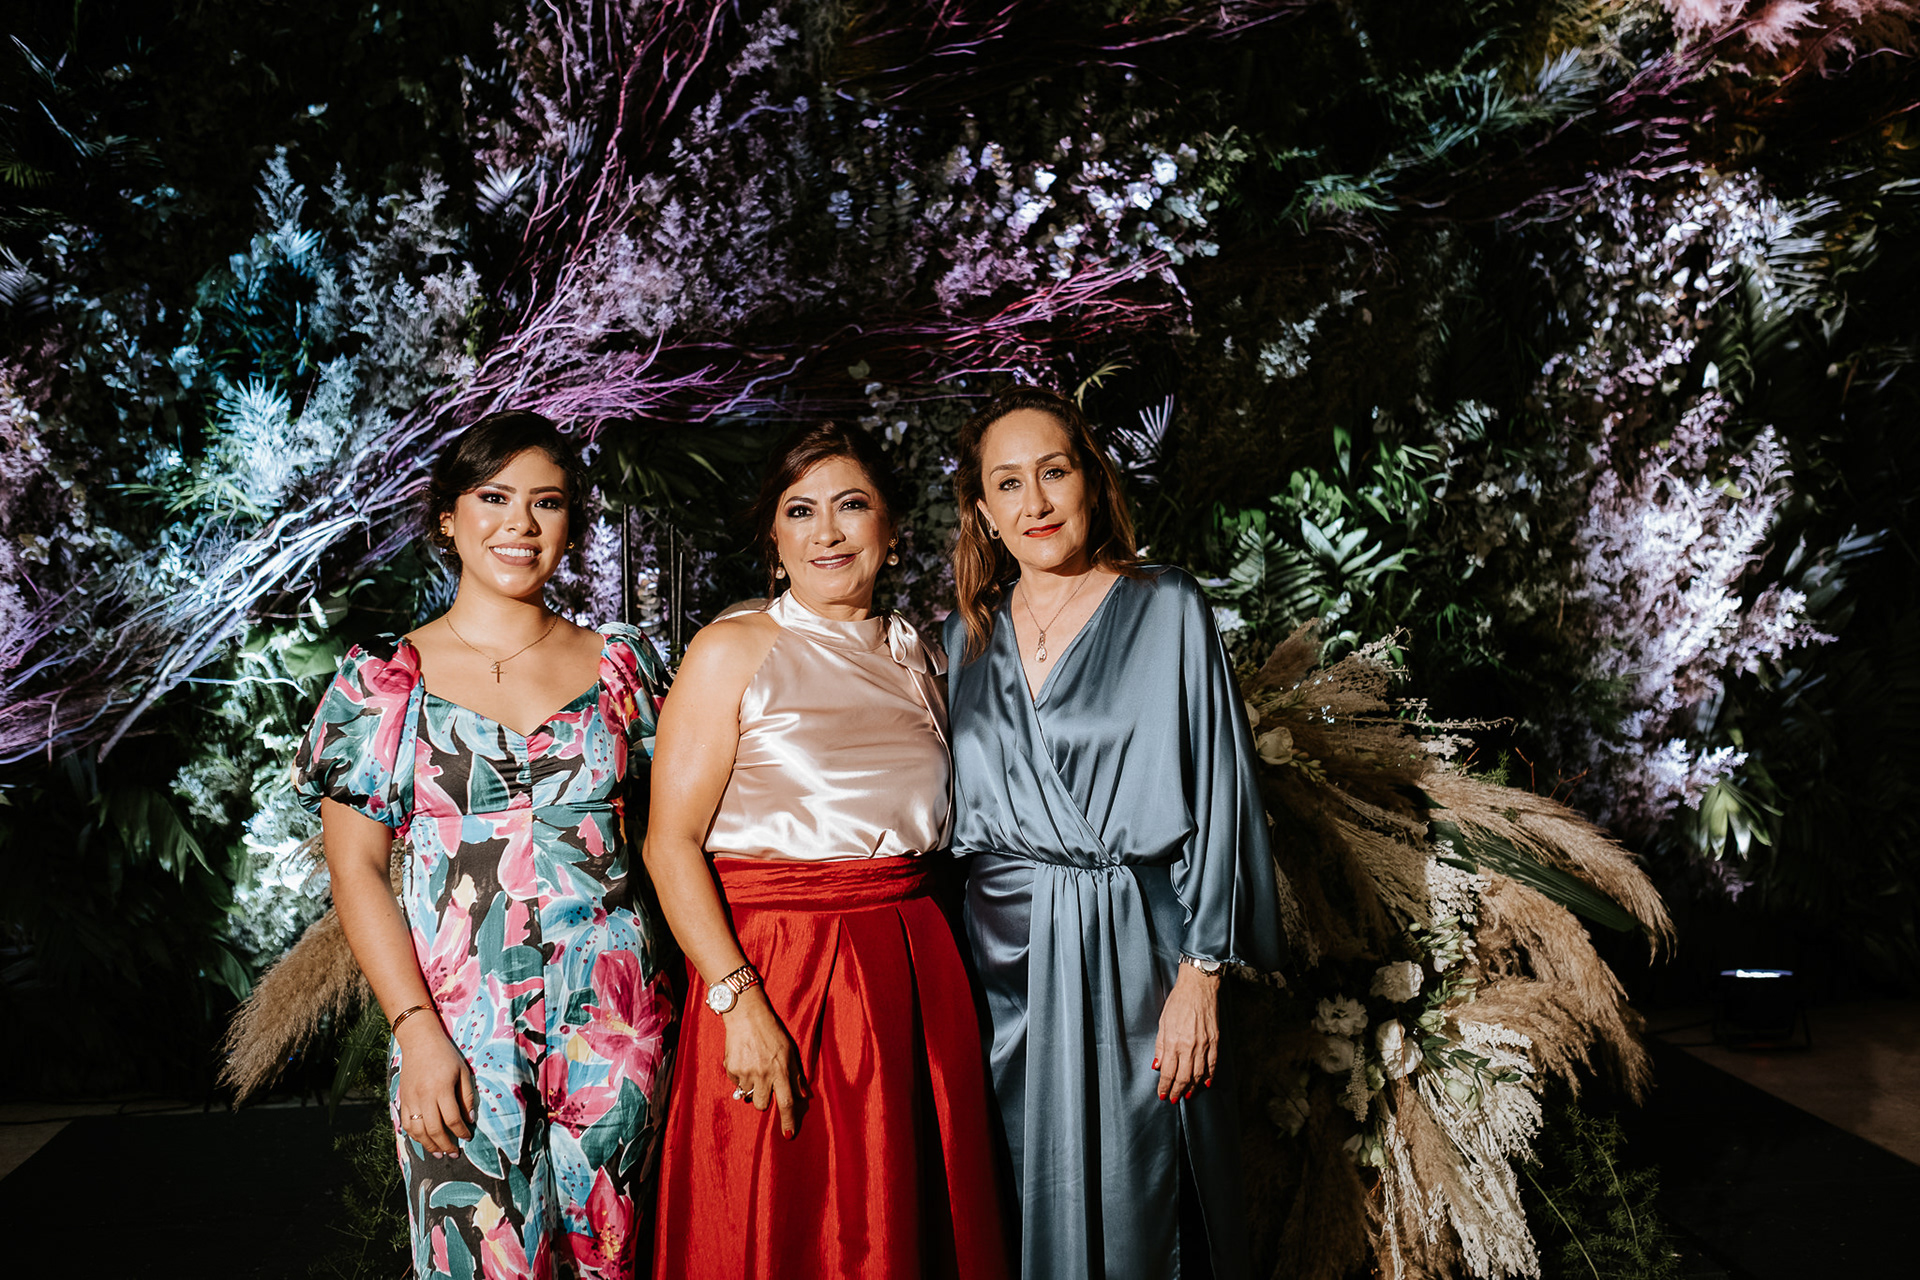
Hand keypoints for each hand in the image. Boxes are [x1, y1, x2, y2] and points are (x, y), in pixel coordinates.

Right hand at [395, 1015, 475, 1156]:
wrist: (419, 1041)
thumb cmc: (445, 1055)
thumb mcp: (463, 1071)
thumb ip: (466, 1096)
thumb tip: (470, 1119)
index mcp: (442, 1089)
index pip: (452, 1118)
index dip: (461, 1132)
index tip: (468, 1137)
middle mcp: (424, 1097)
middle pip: (434, 1129)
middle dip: (445, 1145)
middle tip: (454, 1153)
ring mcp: (411, 1100)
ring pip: (417, 1131)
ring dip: (428, 1145)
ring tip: (439, 1153)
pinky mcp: (402, 1099)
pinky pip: (406, 1124)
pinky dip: (415, 1136)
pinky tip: (424, 1141)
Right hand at [723, 988, 807, 1137]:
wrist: (746, 1015)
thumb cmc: (772, 1031)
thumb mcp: (790, 1050)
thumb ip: (797, 1075)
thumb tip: (804, 1096)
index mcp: (781, 1070)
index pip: (787, 1103)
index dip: (788, 1121)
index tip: (788, 1136)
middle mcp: (763, 1074)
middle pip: (763, 1105)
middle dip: (764, 1100)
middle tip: (765, 1084)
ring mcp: (745, 1073)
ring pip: (748, 1094)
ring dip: (752, 1086)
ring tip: (754, 1065)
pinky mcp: (731, 1069)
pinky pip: (736, 1083)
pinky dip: (740, 1076)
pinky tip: (744, 1059)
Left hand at [1153, 964, 1220, 1103]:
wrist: (1198, 987)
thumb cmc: (1178, 1002)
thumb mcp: (1162, 1022)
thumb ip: (1160, 1046)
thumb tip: (1157, 1065)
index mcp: (1173, 1042)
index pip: (1168, 1072)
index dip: (1164, 1086)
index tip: (1162, 1094)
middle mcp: (1189, 1046)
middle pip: (1183, 1077)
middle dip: (1177, 1091)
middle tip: (1173, 1099)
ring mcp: (1204, 1045)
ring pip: (1199, 1074)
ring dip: (1192, 1087)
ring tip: (1187, 1094)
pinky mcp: (1215, 1040)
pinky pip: (1212, 1064)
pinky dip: (1209, 1076)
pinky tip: (1205, 1083)